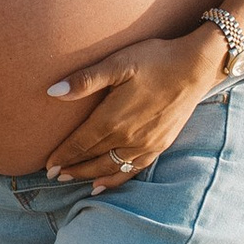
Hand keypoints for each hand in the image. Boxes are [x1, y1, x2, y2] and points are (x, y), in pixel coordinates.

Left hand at [41, 30, 223, 189]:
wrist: (196, 67)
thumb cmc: (155, 60)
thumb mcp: (118, 63)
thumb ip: (86, 80)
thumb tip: (53, 91)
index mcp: (113, 119)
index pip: (80, 143)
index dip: (62, 155)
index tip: (47, 164)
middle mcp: (128, 138)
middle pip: (92, 159)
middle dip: (71, 168)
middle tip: (52, 175)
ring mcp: (145, 144)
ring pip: (110, 168)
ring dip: (88, 175)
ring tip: (70, 179)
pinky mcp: (159, 145)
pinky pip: (132, 170)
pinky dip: (115, 180)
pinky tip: (103, 184)